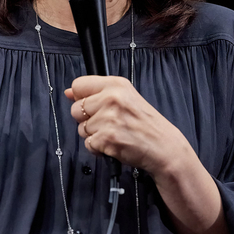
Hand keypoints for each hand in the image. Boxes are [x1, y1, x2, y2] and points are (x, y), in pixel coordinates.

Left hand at [65, 75, 185, 179]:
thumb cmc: (146, 125)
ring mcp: (109, 119)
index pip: (79, 85)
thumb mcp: (126, 98)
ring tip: (114, 134)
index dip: (81, 98)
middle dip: (87, 120)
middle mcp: (112, 98)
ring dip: (94, 135)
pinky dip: (98, 148)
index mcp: (117, 85)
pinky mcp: (107, 138)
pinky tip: (114, 144)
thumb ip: (96, 93)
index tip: (92, 106)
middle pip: (76, 109)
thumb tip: (69, 92)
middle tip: (108, 123)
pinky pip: (88, 144)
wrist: (164, 147)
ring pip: (81, 129)